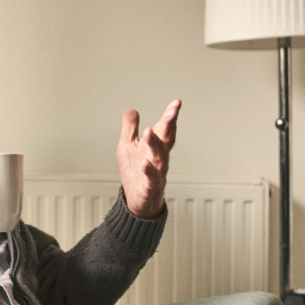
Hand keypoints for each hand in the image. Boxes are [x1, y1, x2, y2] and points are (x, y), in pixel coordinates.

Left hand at [116, 100, 180, 218]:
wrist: (137, 201)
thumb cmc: (135, 173)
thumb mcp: (128, 146)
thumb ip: (130, 129)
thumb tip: (131, 111)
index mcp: (154, 146)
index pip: (164, 129)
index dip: (170, 116)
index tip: (176, 103)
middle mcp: (158, 158)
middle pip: (166, 140)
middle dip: (169, 125)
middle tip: (172, 112)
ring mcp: (156, 172)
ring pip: (159, 158)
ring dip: (155, 144)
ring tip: (149, 132)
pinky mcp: (149, 187)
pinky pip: (151, 179)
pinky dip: (149, 171)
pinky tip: (144, 164)